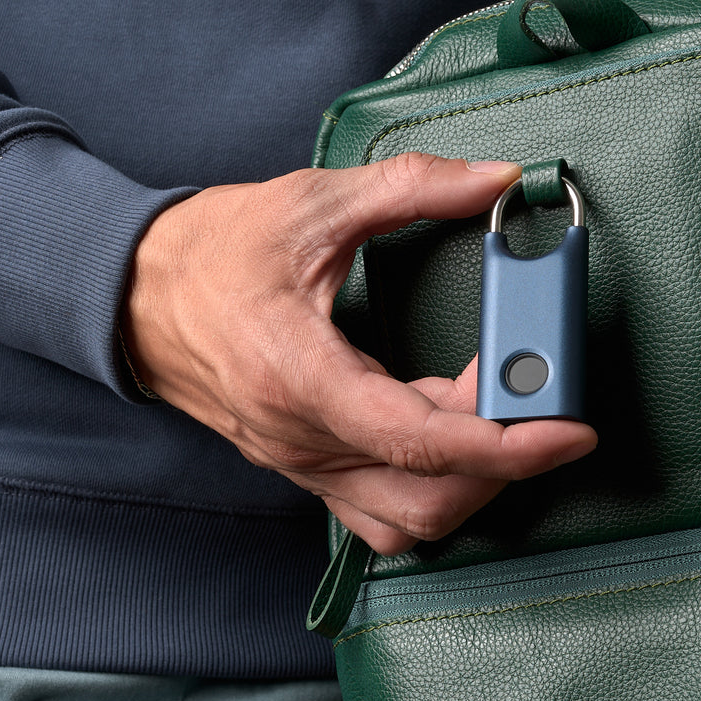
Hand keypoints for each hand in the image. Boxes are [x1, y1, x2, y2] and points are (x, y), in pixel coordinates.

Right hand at [122, 154, 596, 554]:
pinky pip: (380, 516)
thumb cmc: (211, 251)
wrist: (132, 292)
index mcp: (299, 374)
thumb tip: (493, 181)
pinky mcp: (305, 469)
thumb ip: (412, 187)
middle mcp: (301, 438)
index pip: (419, 439)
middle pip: (428, 494)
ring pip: (408, 519)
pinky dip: (433, 492)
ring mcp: (302, 464)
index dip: (508, 444)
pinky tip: (454, 442)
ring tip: (498, 412)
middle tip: (539, 393)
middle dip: (504, 457)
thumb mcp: (313, 202)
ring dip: (472, 481)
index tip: (567, 429)